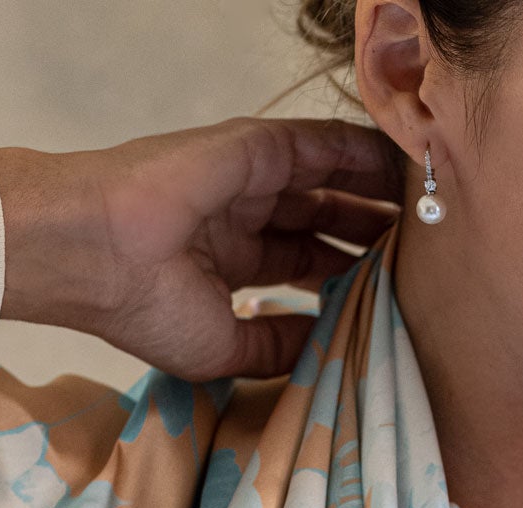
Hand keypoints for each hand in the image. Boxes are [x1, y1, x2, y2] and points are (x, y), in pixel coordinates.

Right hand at [0, 118, 407, 379]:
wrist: (94, 255)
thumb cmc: (145, 308)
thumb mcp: (227, 348)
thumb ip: (278, 343)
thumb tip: (328, 348)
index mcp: (231, 264)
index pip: (307, 264)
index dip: (351, 272)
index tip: (398, 289)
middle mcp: (243, 218)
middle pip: (325, 220)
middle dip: (373, 231)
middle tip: (426, 248)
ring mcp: (248, 180)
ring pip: (328, 181)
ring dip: (375, 192)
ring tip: (427, 208)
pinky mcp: (253, 147)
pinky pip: (318, 144)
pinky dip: (359, 150)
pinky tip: (399, 163)